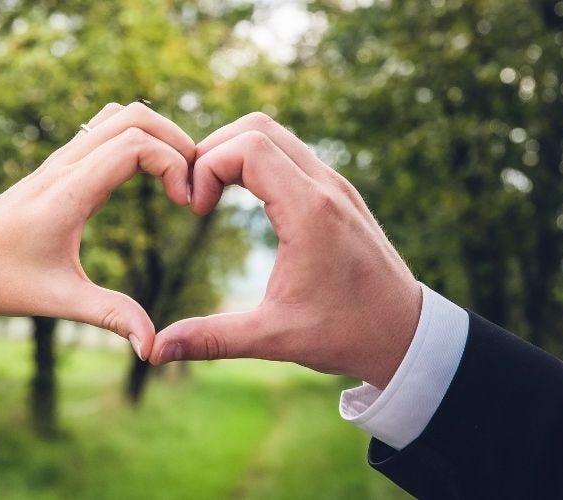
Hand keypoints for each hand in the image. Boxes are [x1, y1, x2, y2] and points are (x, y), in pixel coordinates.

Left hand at [0, 102, 194, 358]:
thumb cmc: (0, 282)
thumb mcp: (60, 300)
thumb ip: (112, 317)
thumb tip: (152, 349)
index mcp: (68, 192)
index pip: (134, 144)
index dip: (174, 164)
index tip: (186, 204)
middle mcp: (64, 165)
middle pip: (133, 115)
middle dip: (176, 140)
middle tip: (193, 184)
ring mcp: (59, 160)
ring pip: (118, 115)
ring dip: (156, 134)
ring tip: (177, 177)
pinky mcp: (57, 166)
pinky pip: (104, 129)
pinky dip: (136, 137)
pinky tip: (147, 177)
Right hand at [150, 113, 421, 387]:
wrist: (406, 334)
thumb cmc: (346, 333)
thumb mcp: (274, 338)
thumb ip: (212, 339)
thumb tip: (156, 350)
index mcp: (309, 211)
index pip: (246, 147)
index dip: (206, 167)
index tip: (196, 211)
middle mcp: (325, 186)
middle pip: (257, 126)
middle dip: (214, 150)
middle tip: (196, 195)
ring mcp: (335, 185)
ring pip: (276, 134)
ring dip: (236, 152)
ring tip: (214, 195)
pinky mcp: (338, 192)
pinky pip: (292, 152)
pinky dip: (258, 161)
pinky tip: (244, 198)